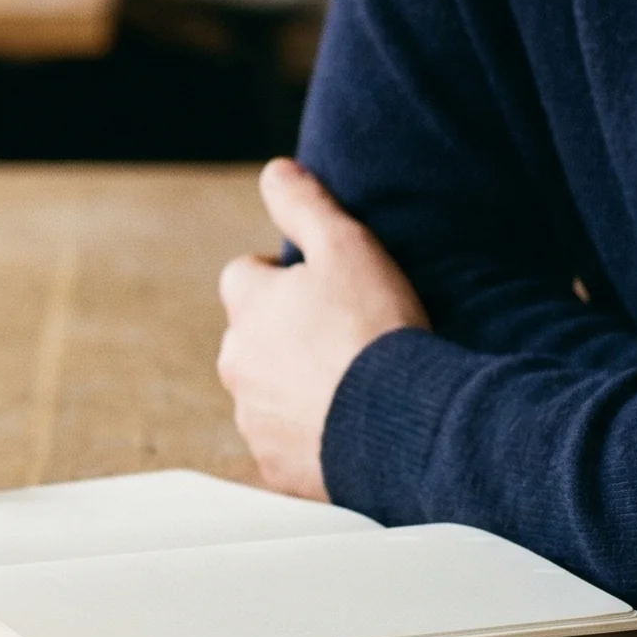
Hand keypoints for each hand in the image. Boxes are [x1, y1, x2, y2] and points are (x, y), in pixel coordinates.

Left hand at [216, 159, 429, 499]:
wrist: (400, 423)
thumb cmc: (375, 328)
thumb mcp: (348, 245)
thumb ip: (304, 203)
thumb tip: (275, 170)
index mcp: (248, 305)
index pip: (245, 275)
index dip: (283, 278)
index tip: (322, 289)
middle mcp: (236, 362)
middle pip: (253, 337)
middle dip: (286, 335)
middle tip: (342, 338)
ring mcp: (253, 418)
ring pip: (266, 391)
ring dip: (296, 386)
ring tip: (352, 384)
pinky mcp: (274, 466)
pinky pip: (285, 442)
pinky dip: (309, 434)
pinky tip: (350, 425)